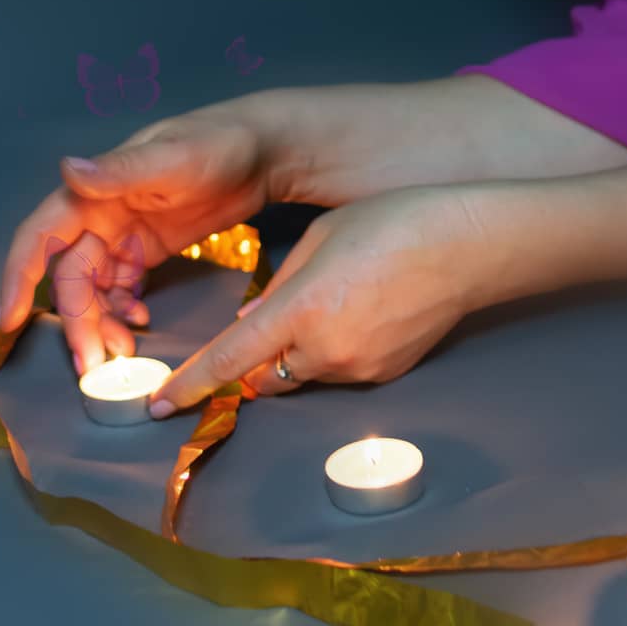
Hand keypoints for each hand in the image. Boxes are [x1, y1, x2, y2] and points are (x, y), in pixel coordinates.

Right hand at [0, 100, 276, 374]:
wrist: (268, 149)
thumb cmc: (221, 142)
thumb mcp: (173, 158)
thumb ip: (120, 171)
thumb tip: (67, 169)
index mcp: (97, 190)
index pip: (41, 235)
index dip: (19, 276)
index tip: (11, 320)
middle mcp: (102, 212)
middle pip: (71, 275)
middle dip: (76, 319)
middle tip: (94, 363)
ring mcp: (126, 232)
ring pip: (94, 287)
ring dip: (99, 321)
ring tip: (121, 351)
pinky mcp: (150, 247)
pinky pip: (122, 286)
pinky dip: (123, 309)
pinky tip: (139, 322)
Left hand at [145, 186, 489, 415]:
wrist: (466, 244)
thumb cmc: (392, 222)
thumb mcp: (322, 239)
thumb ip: (282, 285)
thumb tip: (257, 320)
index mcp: (301, 308)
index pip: (229, 358)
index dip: (190, 384)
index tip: (160, 405)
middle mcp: (325, 349)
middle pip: (264, 373)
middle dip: (256, 355)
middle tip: (282, 313)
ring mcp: (358, 368)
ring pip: (303, 372)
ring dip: (300, 350)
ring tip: (338, 297)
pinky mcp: (385, 374)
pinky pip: (341, 369)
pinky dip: (337, 349)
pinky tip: (365, 309)